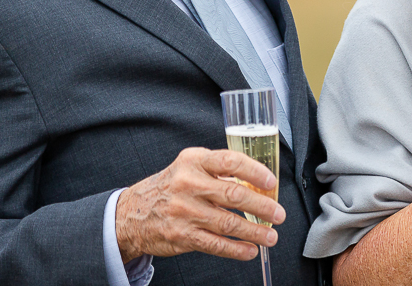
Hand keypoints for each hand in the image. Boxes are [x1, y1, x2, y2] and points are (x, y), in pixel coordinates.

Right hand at [115, 146, 283, 262]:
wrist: (133, 213)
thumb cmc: (171, 186)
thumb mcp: (191, 166)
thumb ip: (220, 170)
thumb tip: (258, 182)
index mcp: (194, 161)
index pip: (230, 162)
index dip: (254, 171)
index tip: (271, 182)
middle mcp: (188, 185)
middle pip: (233, 195)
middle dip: (262, 206)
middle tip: (278, 213)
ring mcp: (184, 212)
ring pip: (227, 223)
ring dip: (254, 232)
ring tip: (271, 236)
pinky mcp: (181, 236)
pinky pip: (214, 244)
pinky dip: (235, 249)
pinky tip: (249, 250)